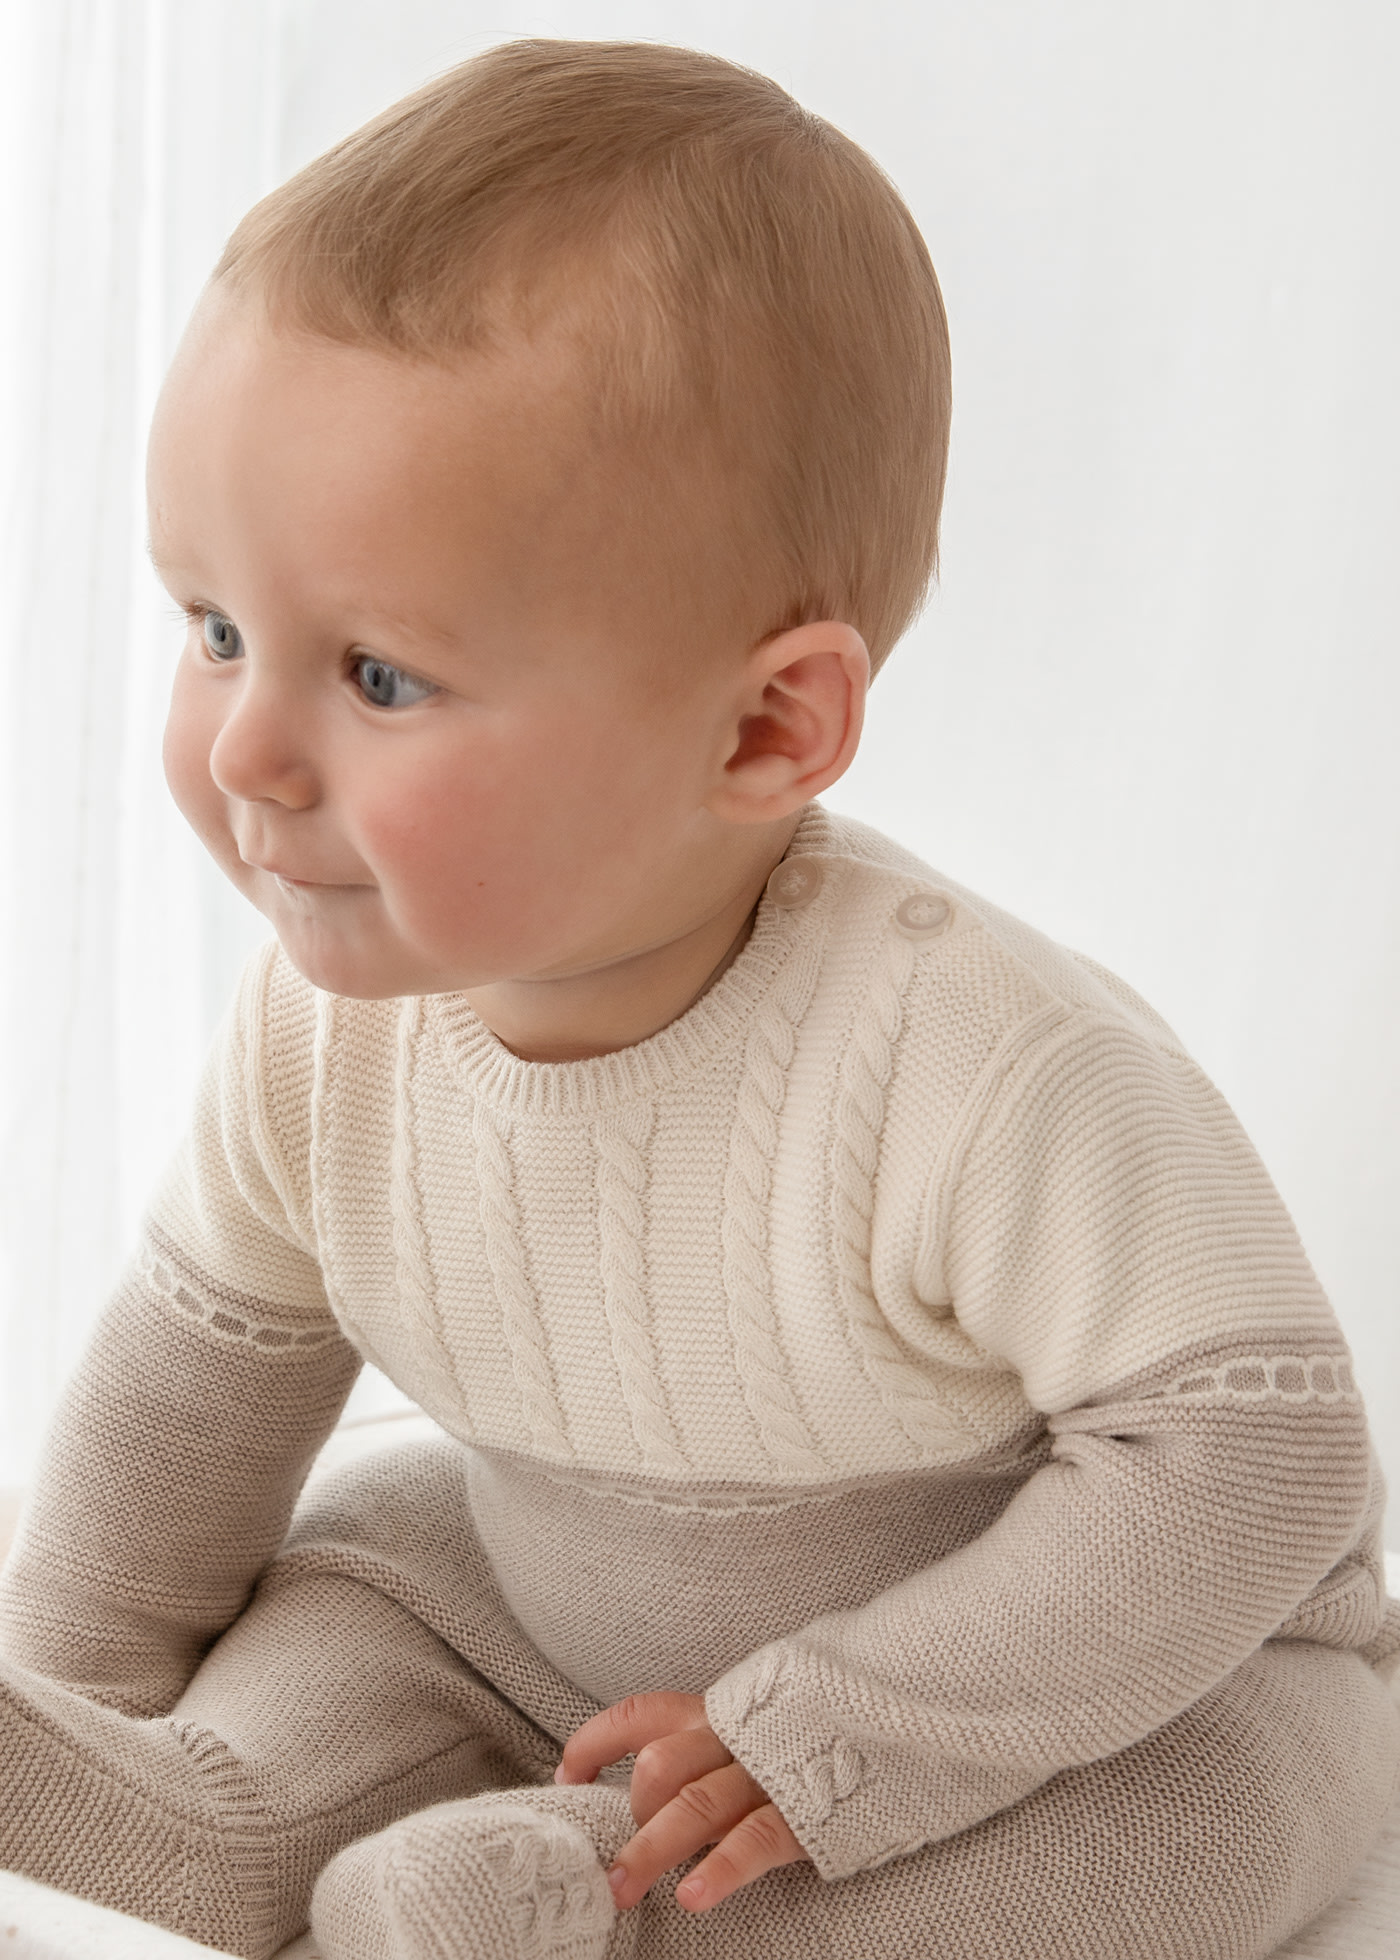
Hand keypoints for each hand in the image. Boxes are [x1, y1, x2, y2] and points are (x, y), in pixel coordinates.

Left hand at [555, 1690, 808, 1911]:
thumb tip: (652, 1790)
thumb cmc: (816, 1735)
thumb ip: (710, 1749)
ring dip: (650, 1851)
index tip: (567, 1775)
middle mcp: (735, 1736)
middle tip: (610, 1868)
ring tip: (622, 1891)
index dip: (595, 1743)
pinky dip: (721, 1870)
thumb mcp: (756, 1725)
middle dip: (628, 1818)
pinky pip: (754, 1839)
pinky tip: (696, 1897)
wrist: (899, 1715)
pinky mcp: (806, 1810)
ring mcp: (769, 1771)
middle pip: (659, 1768)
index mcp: (718, 1712)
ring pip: (694, 1805)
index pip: (639, 1715)